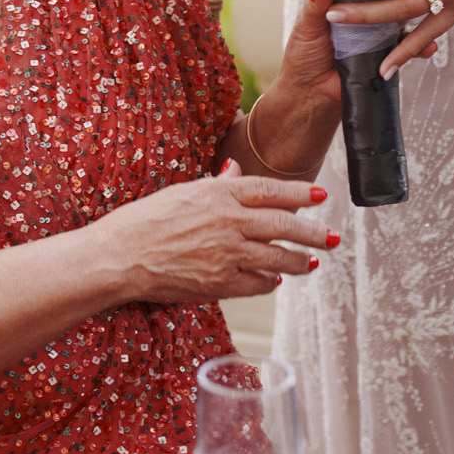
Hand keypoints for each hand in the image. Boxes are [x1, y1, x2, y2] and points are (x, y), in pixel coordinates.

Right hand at [90, 161, 332, 303]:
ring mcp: (225, 254)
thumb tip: (236, 169)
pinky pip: (255, 284)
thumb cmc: (145, 220)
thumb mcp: (182, 191)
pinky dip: (268, 282)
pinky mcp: (219, 284)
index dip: (299, 194)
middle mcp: (227, 221)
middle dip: (313, 232)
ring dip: (298, 261)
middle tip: (333, 236)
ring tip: (312, 261)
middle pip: (282, 225)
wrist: (120, 256)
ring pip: (276, 258)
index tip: (320, 197)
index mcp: (218, 194)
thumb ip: (216, 184)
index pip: (270, 190)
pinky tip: (275, 280)